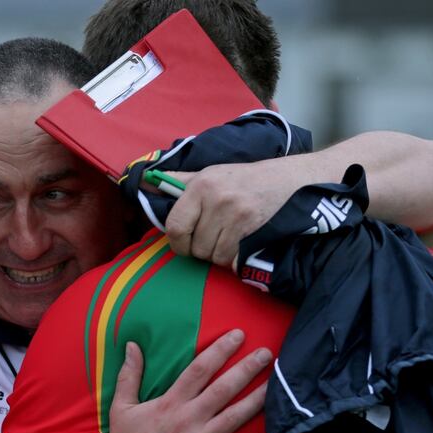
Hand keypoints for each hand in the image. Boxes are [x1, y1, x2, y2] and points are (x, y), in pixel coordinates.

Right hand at [104, 329, 270, 432]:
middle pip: (224, 388)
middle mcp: (189, 420)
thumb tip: (132, 346)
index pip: (199, 369)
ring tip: (278, 383)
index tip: (238, 335)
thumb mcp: (121, 408)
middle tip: (267, 353)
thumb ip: (129, 375)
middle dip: (248, 368)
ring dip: (259, 398)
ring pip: (236, 416)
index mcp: (170, 403)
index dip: (220, 350)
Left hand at [164, 163, 295, 269]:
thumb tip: (147, 183)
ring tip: (225, 240)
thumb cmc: (241, 179)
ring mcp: (236, 215)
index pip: (175, 226)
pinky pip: (231, 258)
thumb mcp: (209, 174)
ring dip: (217, 255)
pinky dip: (232, 258)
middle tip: (210, 240)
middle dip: (200, 250)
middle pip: (195, 247)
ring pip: (213, 255)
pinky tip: (238, 244)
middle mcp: (216, 199)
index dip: (177, 242)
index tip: (183, 244)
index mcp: (200, 185)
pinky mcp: (252, 228)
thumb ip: (179, 181)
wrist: (286, 180)